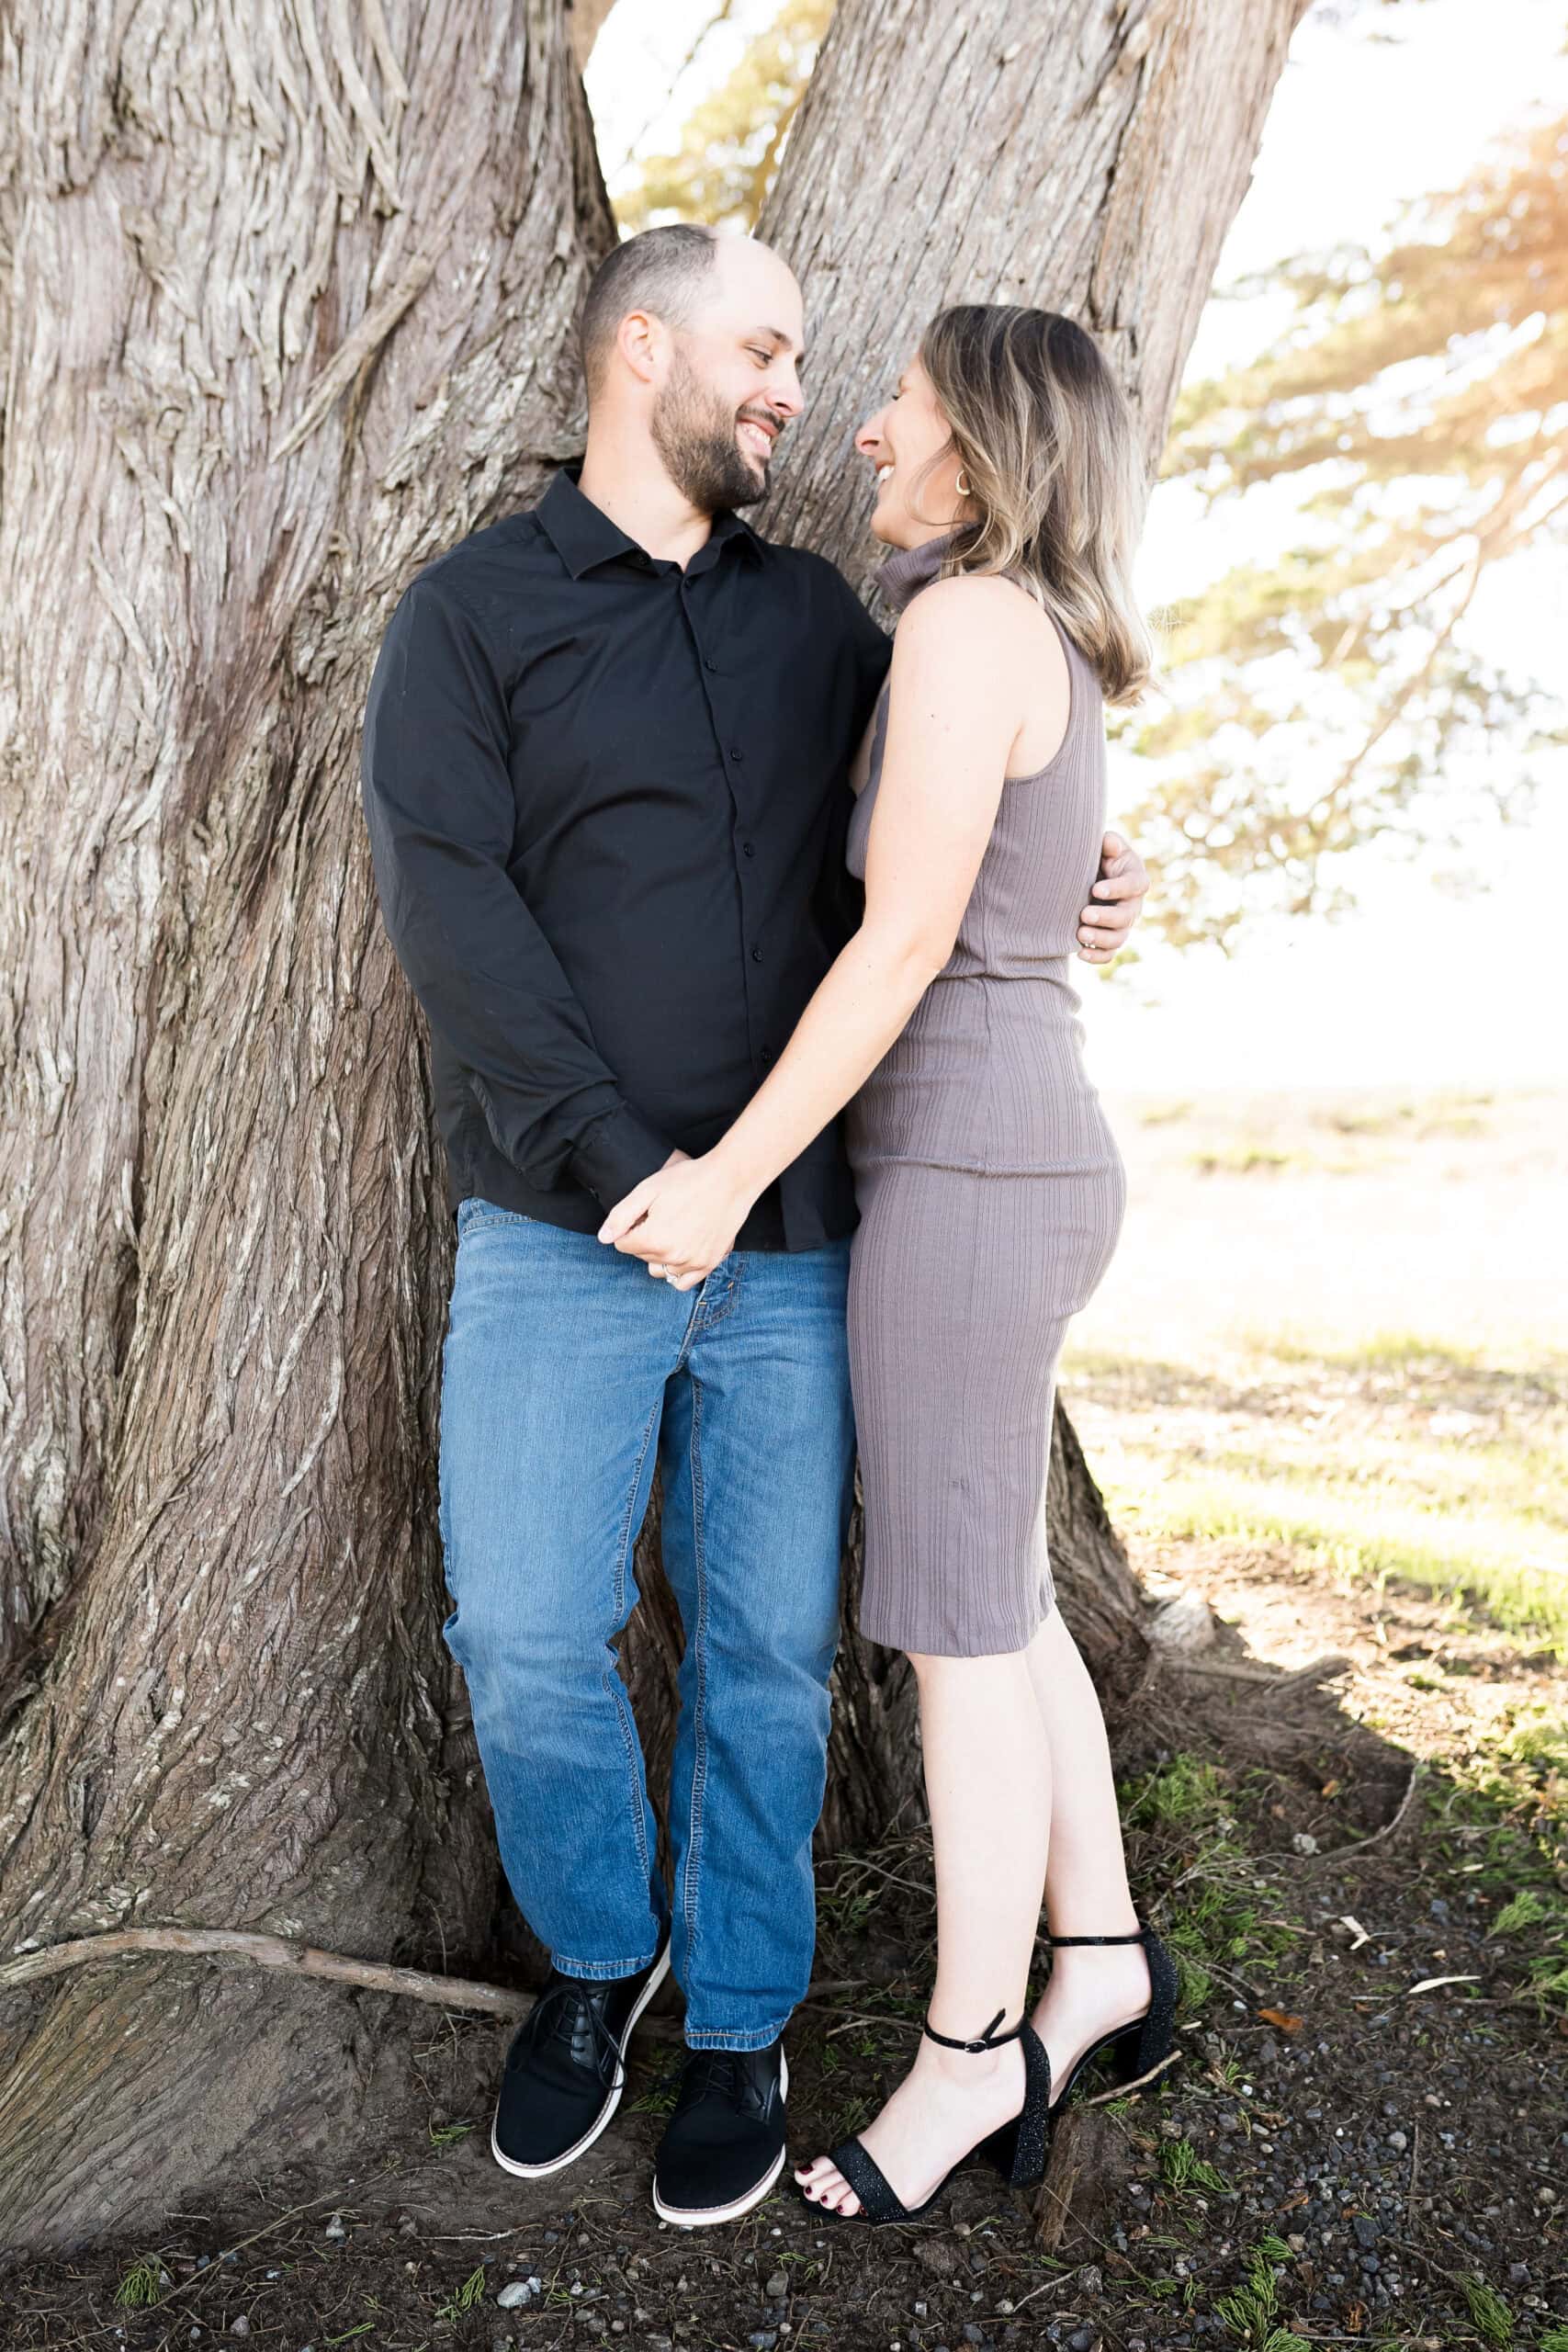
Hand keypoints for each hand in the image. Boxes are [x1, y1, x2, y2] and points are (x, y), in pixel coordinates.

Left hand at [596, 1151, 752, 1289]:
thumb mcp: (647, 1190)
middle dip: (644, 1238)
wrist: (730, 1180)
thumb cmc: (688, 1180)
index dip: (630, 1226)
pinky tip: (681, 1251)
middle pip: (641, 1256)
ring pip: (659, 1270)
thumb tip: (603, 1238)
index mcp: (653, 1239)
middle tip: (662, 1215)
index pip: (623, 1244)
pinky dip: (677, 1271)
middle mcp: (672, 1257)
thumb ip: (620, 1216)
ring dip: (658, 1255)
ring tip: (671, 1231)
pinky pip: (683, 1282)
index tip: (646, 1212)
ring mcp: (692, 1264)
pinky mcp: (709, 1264)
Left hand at [1076, 830, 1148, 963]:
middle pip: (1126, 916)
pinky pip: (1109, 953)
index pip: (1134, 886)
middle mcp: (1133, 905)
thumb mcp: (1108, 846)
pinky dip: (1097, 956)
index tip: (1096, 889)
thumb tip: (1108, 842)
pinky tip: (1080, 953)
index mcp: (1136, 880)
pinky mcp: (1111, 938)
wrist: (1093, 876)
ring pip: (1119, 938)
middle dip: (1106, 917)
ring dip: (1100, 939)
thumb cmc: (1102, 857)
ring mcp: (1123, 925)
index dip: (1117, 889)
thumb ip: (1110, 843)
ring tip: (1080, 934)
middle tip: (1084, 914)